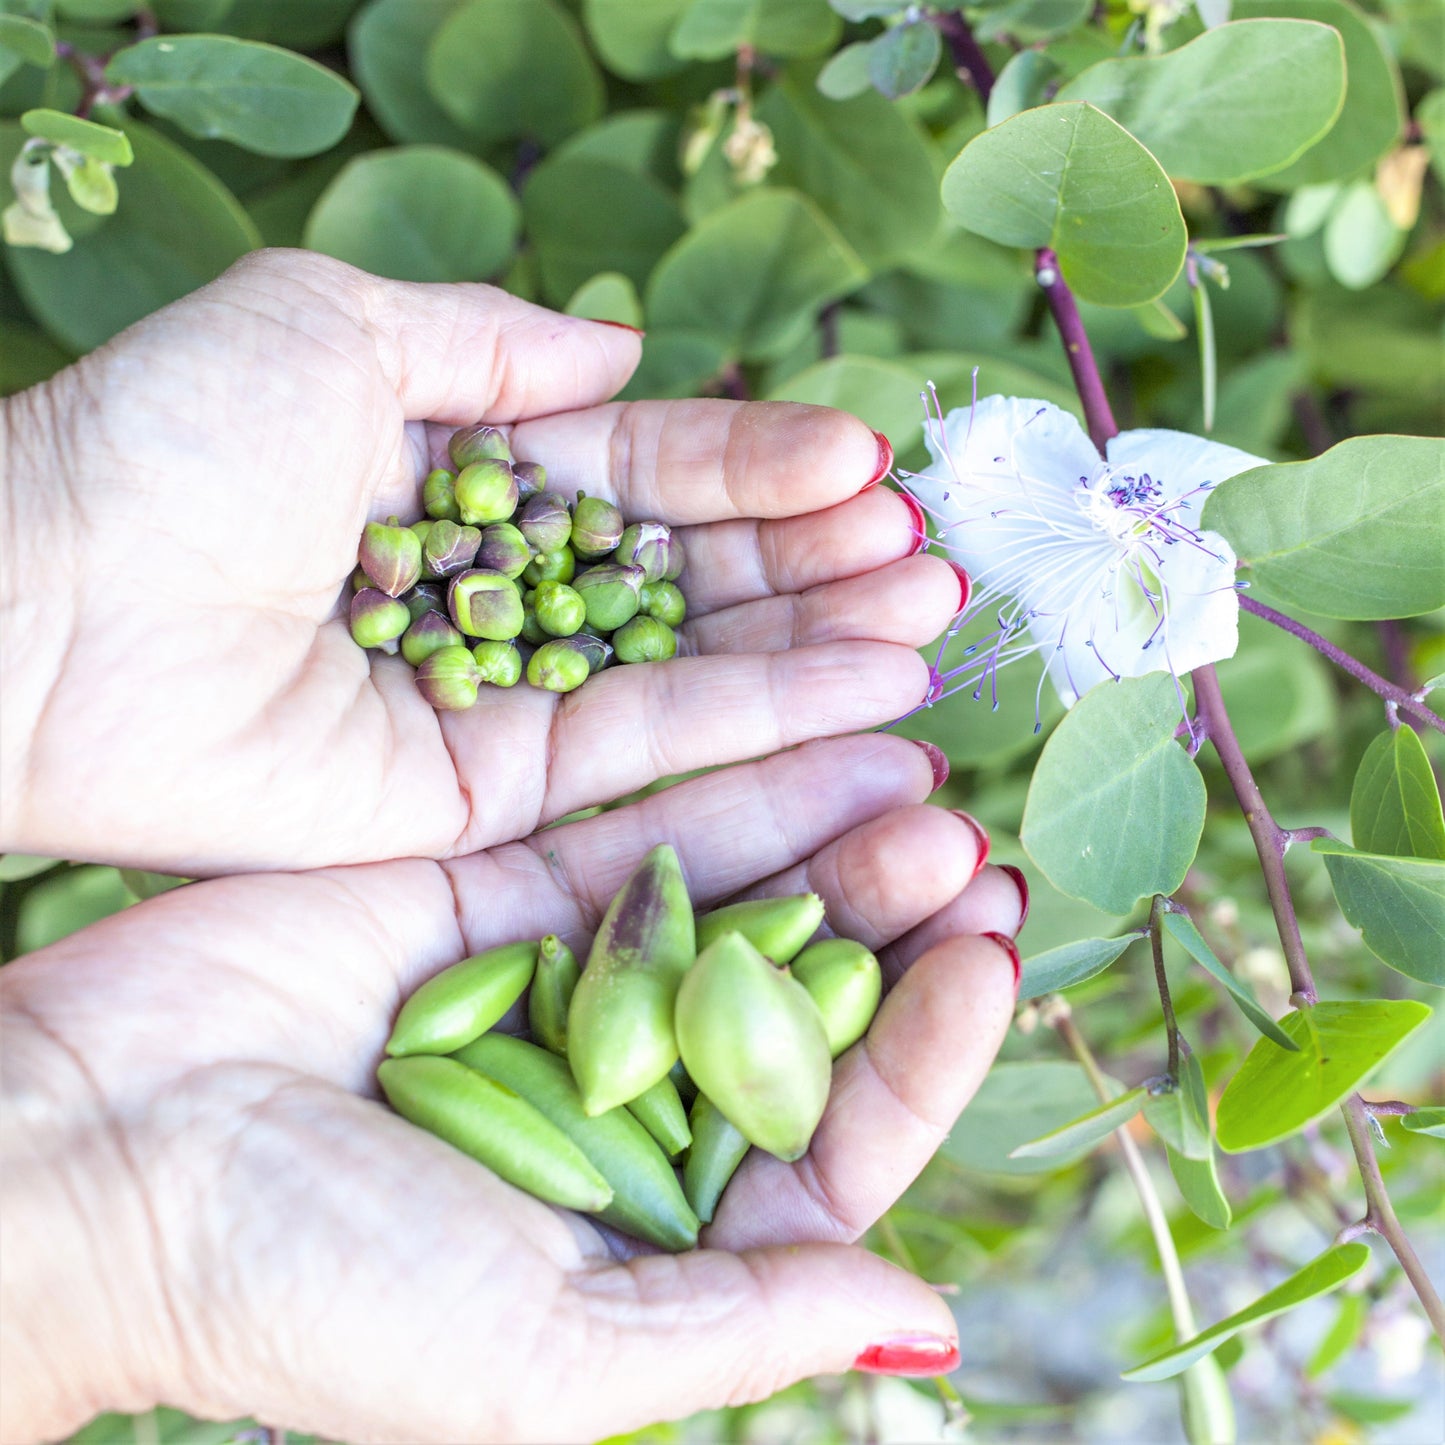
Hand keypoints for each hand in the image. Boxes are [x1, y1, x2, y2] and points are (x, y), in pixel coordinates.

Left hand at [0, 250, 957, 874]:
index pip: (643, 471)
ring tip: (930, 617)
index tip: (864, 461)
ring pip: (691, 670)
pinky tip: (871, 695)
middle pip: (687, 579)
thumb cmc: (174, 443)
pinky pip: (647, 755)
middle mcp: (496, 594)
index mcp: (462, 475)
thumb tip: (624, 354)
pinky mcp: (490, 803)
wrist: (46, 609)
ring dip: (817, 643)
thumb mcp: (336, 328)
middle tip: (928, 552)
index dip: (753, 467)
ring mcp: (499, 704)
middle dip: (812, 563)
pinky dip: (762, 726)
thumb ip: (490, 343)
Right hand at [0, 735, 1024, 1443]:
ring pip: (732, 901)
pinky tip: (813, 738)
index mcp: (654, 1224)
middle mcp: (623, 1096)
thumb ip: (739, 1321)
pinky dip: (724, 789)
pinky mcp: (492, 890)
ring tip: (920, 777)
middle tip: (969, 851)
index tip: (988, 963)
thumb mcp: (542, 1356)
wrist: (92, 1159)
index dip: (923, 1054)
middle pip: (797, 1002)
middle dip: (890, 927)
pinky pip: (634, 830)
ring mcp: (561, 983)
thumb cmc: (307, 1294)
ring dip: (827, 837)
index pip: (831, 1135)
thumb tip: (926, 1318)